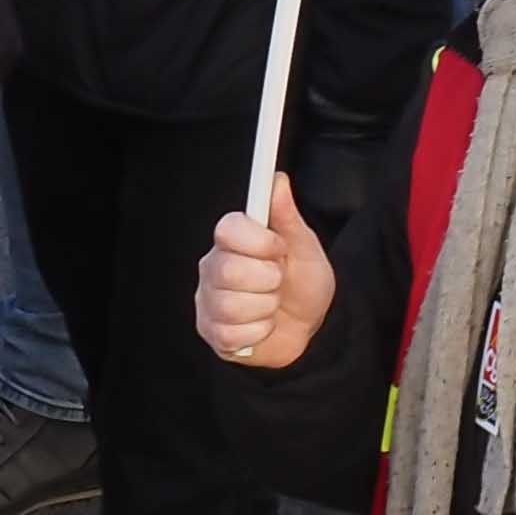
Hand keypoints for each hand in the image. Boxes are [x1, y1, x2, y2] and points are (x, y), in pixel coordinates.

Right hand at [196, 178, 333, 370]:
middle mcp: (214, 267)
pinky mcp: (212, 332)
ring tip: (273, 305)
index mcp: (234, 240)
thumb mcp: (304, 249)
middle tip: (279, 281)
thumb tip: (277, 180)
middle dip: (267, 280)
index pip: (227, 229)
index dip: (258, 241)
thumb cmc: (302, 285)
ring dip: (266, 309)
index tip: (280, 249)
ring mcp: (210, 301)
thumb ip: (288, 217)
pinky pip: (231, 335)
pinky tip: (263, 325)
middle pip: (228, 270)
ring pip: (231, 306)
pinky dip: (258, 333)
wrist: (306, 329)